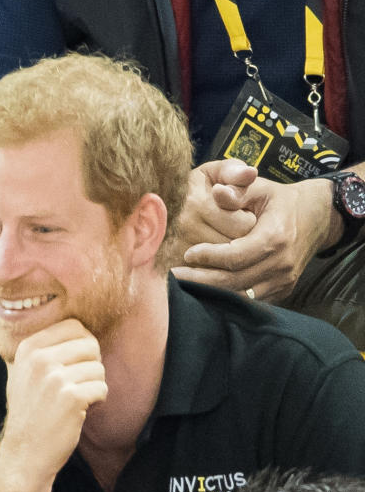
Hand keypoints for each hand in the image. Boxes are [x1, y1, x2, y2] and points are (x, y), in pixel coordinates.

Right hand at [0, 319, 106, 491]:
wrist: (24, 452)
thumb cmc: (29, 413)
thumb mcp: (22, 373)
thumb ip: (42, 349)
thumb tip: (76, 326)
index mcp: (28, 348)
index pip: (73, 326)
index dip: (82, 345)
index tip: (73, 366)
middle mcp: (39, 359)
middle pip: (90, 344)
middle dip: (91, 365)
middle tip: (78, 385)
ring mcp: (54, 378)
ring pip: (99, 367)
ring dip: (94, 386)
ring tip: (76, 401)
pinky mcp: (71, 397)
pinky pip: (102, 388)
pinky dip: (97, 401)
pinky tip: (80, 412)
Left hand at [172, 168, 334, 300]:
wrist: (318, 217)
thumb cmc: (281, 201)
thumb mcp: (262, 189)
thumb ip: (238, 191)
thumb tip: (217, 191)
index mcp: (276, 238)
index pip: (235, 257)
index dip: (208, 257)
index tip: (187, 253)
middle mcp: (281, 264)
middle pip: (233, 282)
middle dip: (200, 280)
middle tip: (173, 277)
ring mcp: (283, 282)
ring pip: (239, 297)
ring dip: (209, 294)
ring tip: (183, 287)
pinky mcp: (281, 292)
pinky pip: (249, 302)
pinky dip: (226, 299)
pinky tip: (204, 293)